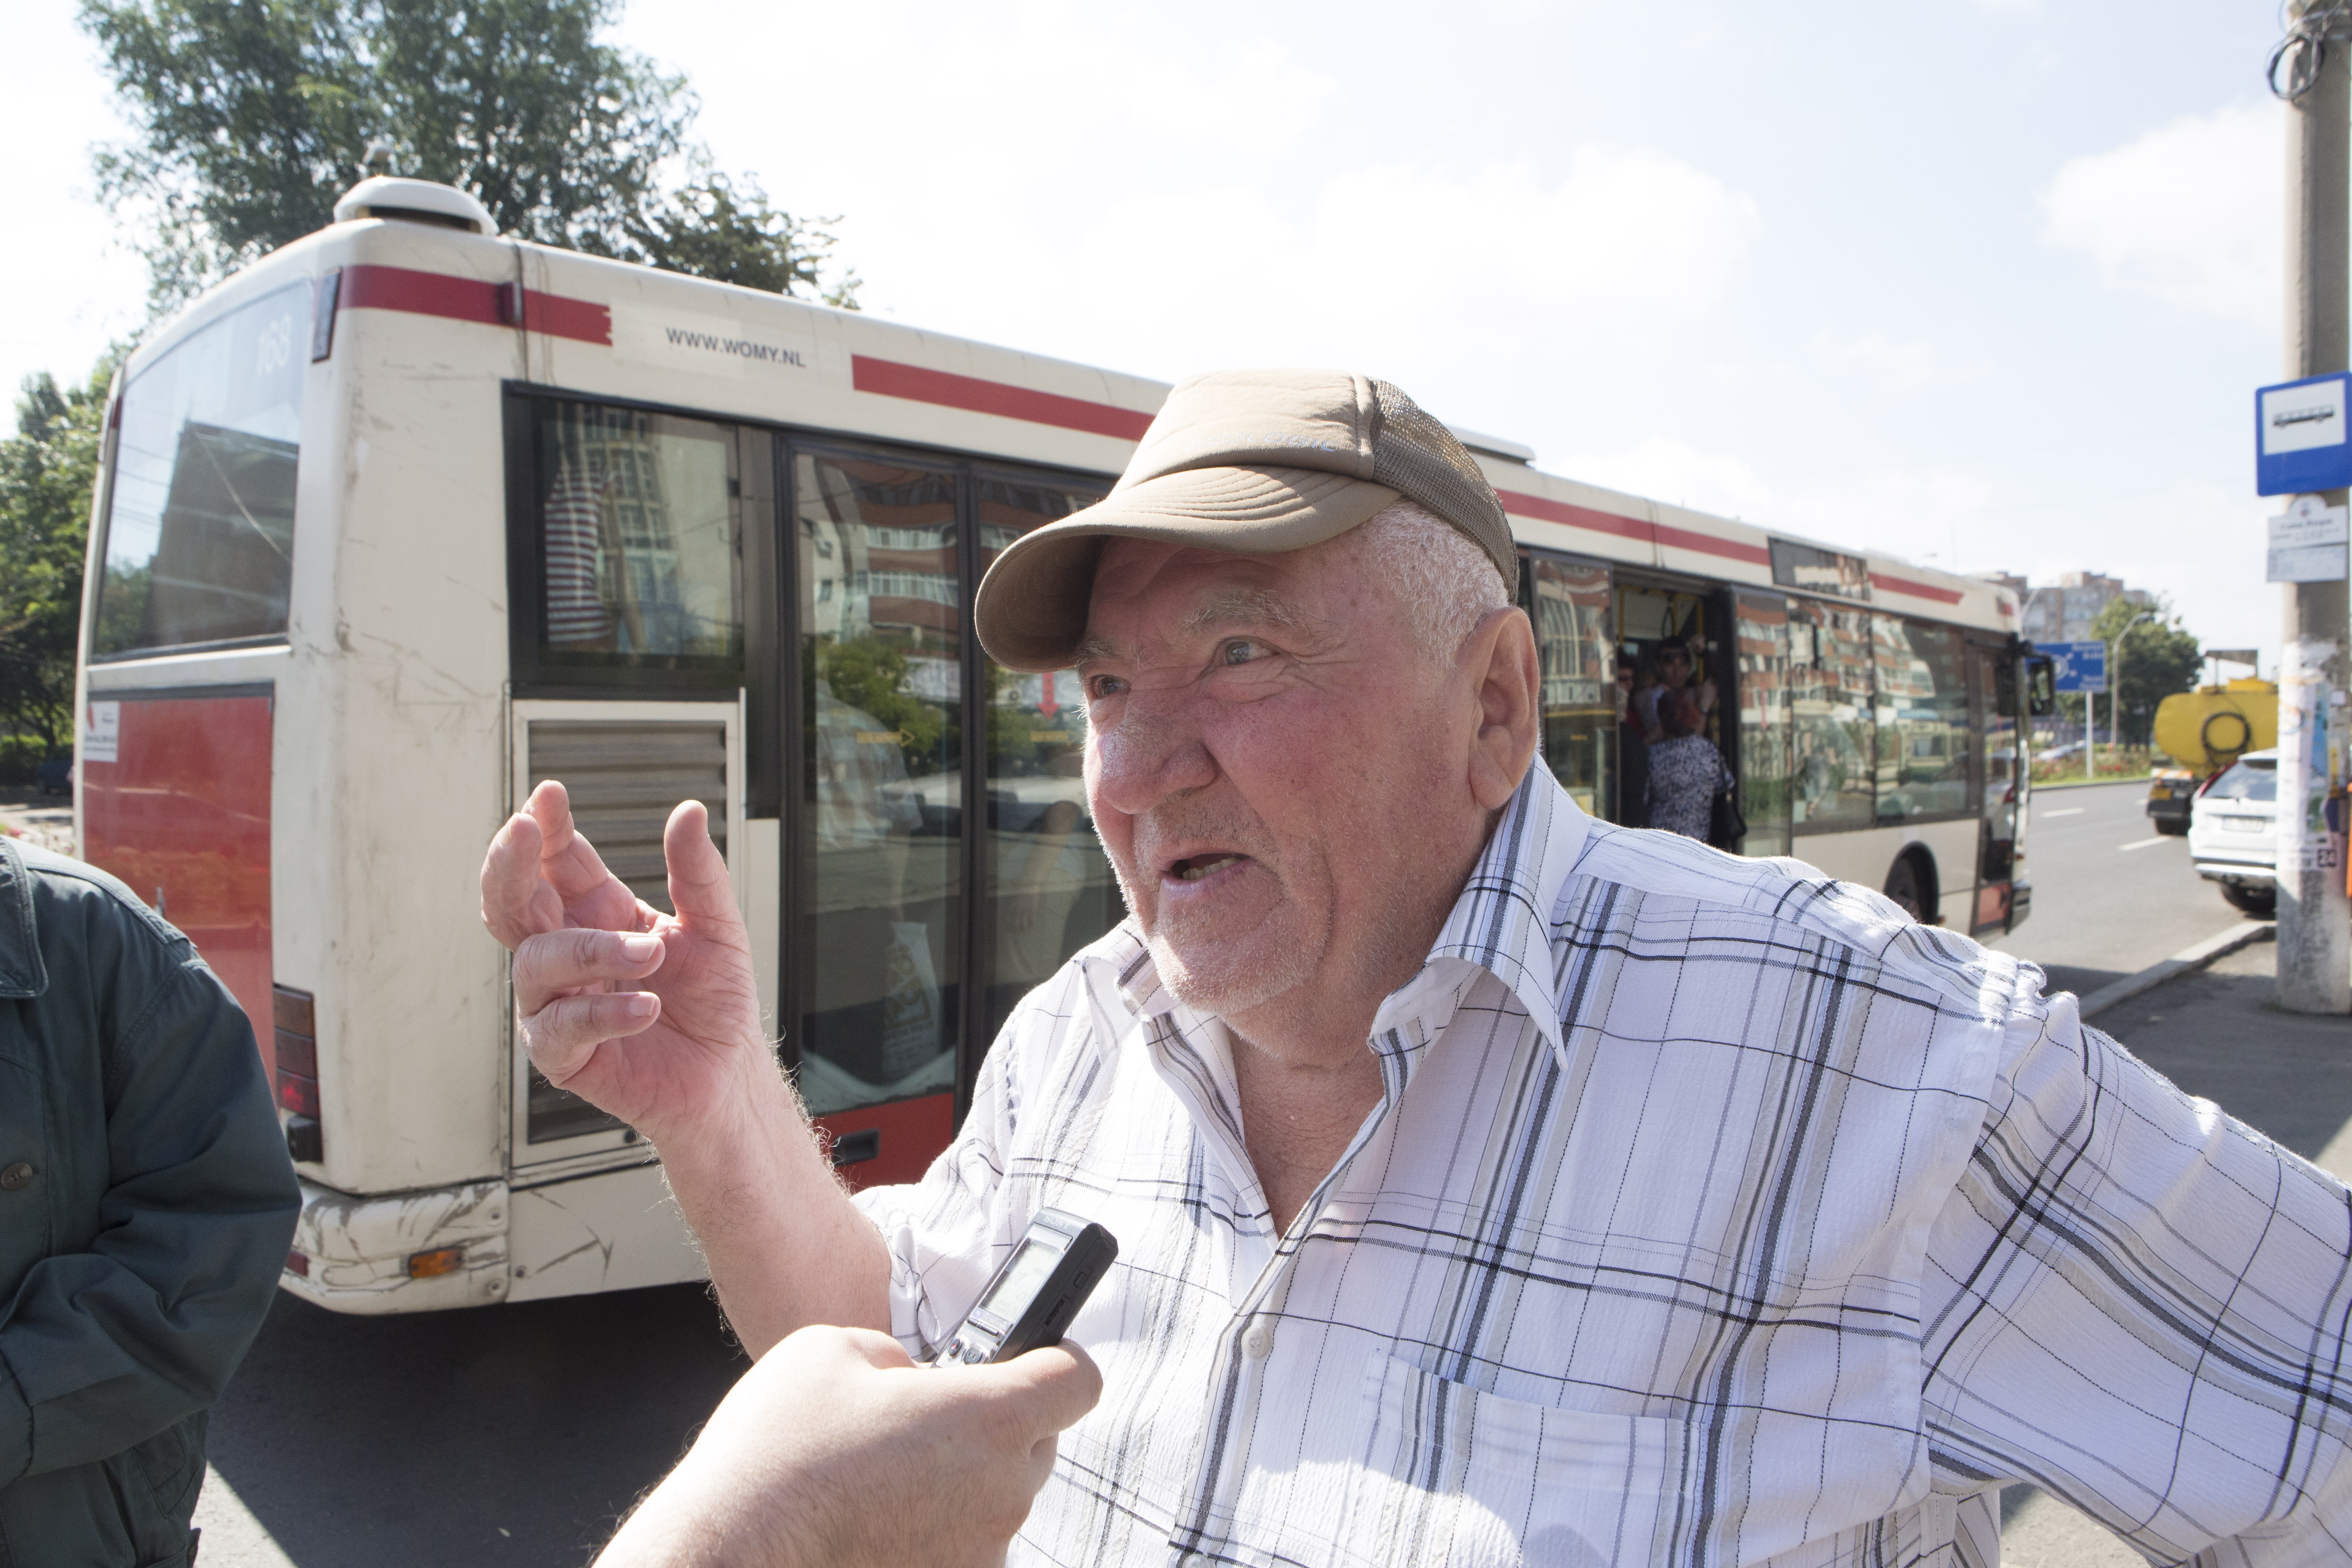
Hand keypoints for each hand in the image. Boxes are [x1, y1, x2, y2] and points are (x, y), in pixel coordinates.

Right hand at [480, 781, 765, 1142]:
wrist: (729, 1071)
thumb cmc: (715, 1002)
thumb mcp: (717, 926)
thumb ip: (698, 871)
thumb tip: (688, 812)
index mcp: (598, 912)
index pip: (555, 861)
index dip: (544, 827)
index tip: (547, 796)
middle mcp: (567, 953)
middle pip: (511, 903)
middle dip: (508, 864)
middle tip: (522, 833)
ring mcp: (557, 1003)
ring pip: (538, 962)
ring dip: (593, 950)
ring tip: (652, 952)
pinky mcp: (563, 1054)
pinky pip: (561, 1027)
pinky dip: (603, 1013)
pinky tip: (646, 1009)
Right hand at [598, 1325, 1103, 1567]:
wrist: (731, 1550)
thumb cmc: (777, 1453)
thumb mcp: (835, 1350)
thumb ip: (900, 1357)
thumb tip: (913, 1380)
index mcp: (989, 1419)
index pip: (1077, 1380)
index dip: (1055, 1359)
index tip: (1032, 1356)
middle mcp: (1001, 1492)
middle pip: (1036, 1442)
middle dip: (994, 1421)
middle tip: (927, 1415)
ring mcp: (979, 1551)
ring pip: (996, 1495)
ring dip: (960, 1478)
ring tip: (884, 1471)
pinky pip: (963, 1541)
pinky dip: (935, 1524)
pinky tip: (876, 1513)